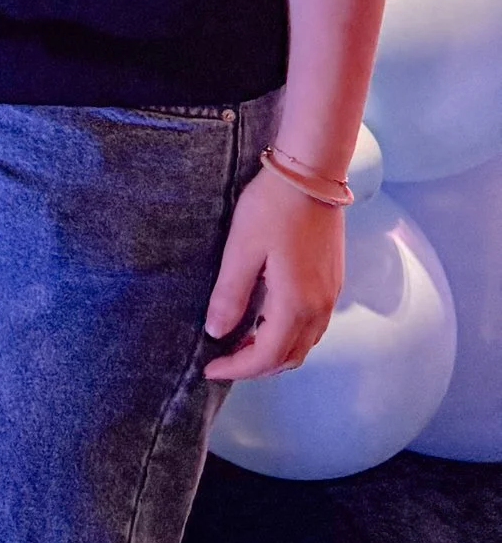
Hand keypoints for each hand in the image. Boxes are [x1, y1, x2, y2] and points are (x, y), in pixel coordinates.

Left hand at [202, 164, 344, 380]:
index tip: (209, 369)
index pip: (268, 355)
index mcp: (296, 304)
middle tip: (222, 359)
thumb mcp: (241, 249)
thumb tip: (217, 332)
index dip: (237, 369)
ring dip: (273, 351)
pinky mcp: (332, 281)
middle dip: (255, 366)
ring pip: (304, 343)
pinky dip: (287, 334)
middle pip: (290, 357)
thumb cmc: (272, 207)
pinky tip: (264, 318)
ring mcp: (330, 295)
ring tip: (239, 341)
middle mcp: (320, 307)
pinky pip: (311, 325)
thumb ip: (230, 295)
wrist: (310, 173)